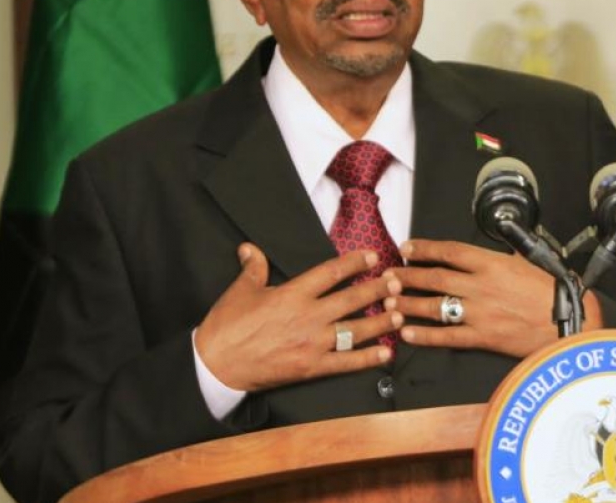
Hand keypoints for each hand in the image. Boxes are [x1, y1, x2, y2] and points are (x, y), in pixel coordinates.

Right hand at [195, 243, 401, 391]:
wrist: (215, 365)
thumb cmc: (226, 326)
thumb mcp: (240, 290)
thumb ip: (253, 267)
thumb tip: (250, 247)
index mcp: (292, 294)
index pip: (331, 272)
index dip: (354, 263)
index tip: (372, 257)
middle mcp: (308, 316)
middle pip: (351, 299)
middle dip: (377, 289)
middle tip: (397, 282)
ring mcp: (312, 344)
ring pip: (355, 330)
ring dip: (380, 322)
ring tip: (399, 313)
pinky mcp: (311, 368)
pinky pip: (346, 363)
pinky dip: (368, 358)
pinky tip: (386, 353)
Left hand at [385, 239, 602, 358]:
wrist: (571, 321)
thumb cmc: (553, 290)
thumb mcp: (527, 262)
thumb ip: (503, 258)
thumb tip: (492, 251)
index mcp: (492, 262)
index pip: (449, 251)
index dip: (424, 249)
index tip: (407, 248)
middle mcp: (481, 285)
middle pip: (435, 278)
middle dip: (408, 276)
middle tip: (388, 276)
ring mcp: (480, 312)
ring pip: (434, 306)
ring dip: (408, 303)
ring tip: (390, 302)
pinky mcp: (483, 337)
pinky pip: (447, 336)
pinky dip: (425, 335)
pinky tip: (407, 333)